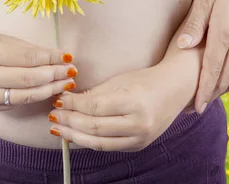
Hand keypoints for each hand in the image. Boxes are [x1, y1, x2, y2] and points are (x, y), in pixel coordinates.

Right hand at [0, 26, 77, 111]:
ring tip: (65, 84)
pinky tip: (47, 91)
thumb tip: (60, 58)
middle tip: (72, 72)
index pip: (28, 58)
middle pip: (28, 79)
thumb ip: (29, 50)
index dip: (51, 58)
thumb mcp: (2, 39)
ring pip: (24, 96)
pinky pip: (15, 103)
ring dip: (49, 90)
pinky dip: (34, 97)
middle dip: (54, 76)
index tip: (68, 57)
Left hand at [46, 64, 189, 151]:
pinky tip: (75, 134)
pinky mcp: (138, 146)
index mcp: (134, 102)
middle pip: (94, 127)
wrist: (175, 90)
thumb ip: (94, 94)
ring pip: (99, 143)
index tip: (59, 100)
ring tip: (58, 128)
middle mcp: (139, 124)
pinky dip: (89, 141)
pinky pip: (107, 147)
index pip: (94, 108)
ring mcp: (140, 139)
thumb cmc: (146, 81)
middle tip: (54, 114)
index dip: (72, 105)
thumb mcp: (120, 81)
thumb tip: (67, 101)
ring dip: (74, 136)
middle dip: (69, 121)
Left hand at [176, 0, 228, 112]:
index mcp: (226, 34)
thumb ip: (195, 24)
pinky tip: (222, 80)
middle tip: (196, 108)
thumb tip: (182, 47)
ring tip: (207, 98)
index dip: (202, 91)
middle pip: (224, 79)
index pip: (212, 71)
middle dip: (210, 96)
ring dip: (222, 89)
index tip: (195, 107)